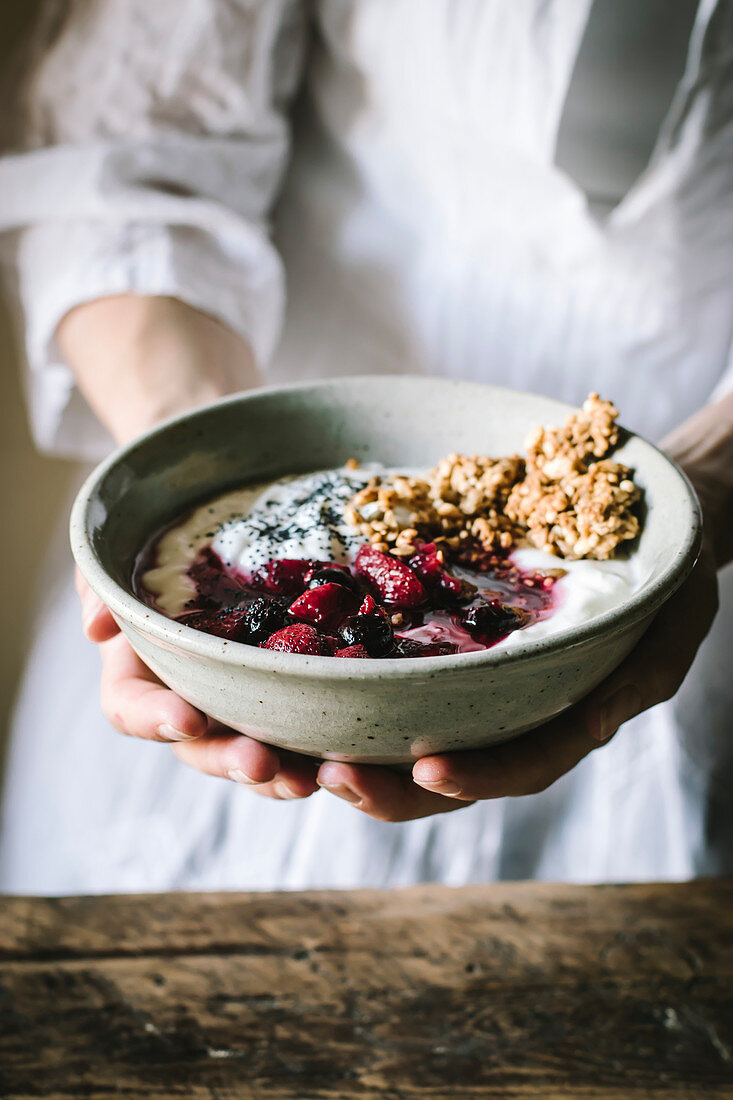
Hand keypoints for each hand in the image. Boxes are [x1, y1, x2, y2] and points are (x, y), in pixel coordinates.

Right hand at [77, 569, 320, 798]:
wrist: (216, 550)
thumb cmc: (157, 566)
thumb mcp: (122, 566)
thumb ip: (104, 588)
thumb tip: (98, 627)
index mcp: (139, 674)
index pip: (131, 708)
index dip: (154, 718)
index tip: (187, 718)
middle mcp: (186, 703)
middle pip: (199, 749)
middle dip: (228, 762)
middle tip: (261, 764)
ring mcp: (235, 710)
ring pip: (248, 757)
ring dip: (276, 776)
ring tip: (307, 780)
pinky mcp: (281, 704)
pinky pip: (295, 738)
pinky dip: (316, 750)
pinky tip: (344, 756)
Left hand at [314, 539, 718, 819]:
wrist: (639, 537)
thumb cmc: (663, 585)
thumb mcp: (668, 625)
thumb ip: (636, 678)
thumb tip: (592, 726)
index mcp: (558, 721)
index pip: (517, 767)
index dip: (476, 776)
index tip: (429, 769)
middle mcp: (503, 717)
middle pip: (439, 774)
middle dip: (381, 784)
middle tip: (326, 776)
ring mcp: (464, 689)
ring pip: (396, 738)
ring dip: (339, 750)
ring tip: (282, 749)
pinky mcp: (431, 652)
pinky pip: (382, 682)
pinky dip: (336, 692)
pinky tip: (287, 679)